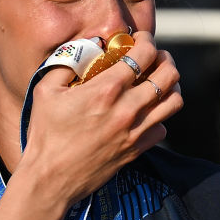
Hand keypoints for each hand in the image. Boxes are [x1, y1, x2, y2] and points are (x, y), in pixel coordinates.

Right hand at [18, 30, 183, 205]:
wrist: (51, 179)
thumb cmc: (45, 134)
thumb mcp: (46, 90)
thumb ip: (68, 63)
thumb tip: (87, 47)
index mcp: (106, 90)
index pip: (143, 55)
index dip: (147, 41)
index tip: (141, 39)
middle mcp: (128, 109)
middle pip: (169, 75)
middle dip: (165, 59)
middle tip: (155, 57)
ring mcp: (136, 131)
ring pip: (174, 101)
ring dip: (170, 86)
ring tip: (158, 81)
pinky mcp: (138, 149)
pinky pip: (163, 127)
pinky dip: (159, 116)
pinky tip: (145, 112)